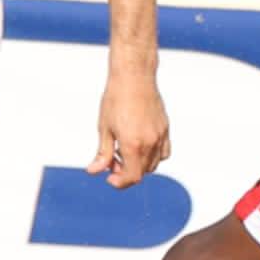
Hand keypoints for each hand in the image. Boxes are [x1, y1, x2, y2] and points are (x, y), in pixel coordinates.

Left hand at [87, 70, 169, 188]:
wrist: (133, 76)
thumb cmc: (115, 99)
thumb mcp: (104, 128)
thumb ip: (102, 153)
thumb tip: (94, 171)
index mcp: (132, 144)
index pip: (131, 177)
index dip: (119, 183)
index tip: (110, 178)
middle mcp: (150, 143)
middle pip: (142, 172)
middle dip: (126, 173)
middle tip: (112, 161)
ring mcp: (160, 136)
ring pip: (154, 164)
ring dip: (139, 165)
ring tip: (124, 152)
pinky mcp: (165, 128)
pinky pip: (164, 152)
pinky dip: (153, 157)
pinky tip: (140, 146)